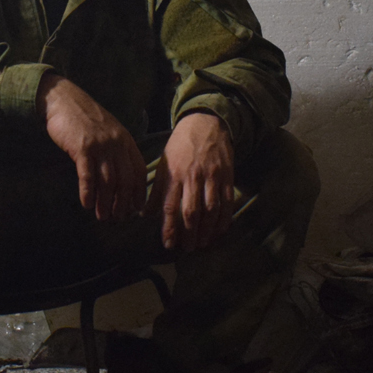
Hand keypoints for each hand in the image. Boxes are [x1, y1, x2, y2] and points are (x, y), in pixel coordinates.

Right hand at [39, 74, 146, 221]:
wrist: (64, 100)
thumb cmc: (85, 119)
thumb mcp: (109, 132)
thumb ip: (118, 150)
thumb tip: (121, 178)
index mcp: (126, 141)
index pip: (139, 171)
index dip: (139, 192)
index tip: (136, 209)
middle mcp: (117, 144)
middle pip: (125, 180)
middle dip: (122, 203)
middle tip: (116, 218)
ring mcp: (100, 146)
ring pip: (107, 181)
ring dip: (105, 202)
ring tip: (101, 216)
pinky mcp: (82, 147)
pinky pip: (87, 175)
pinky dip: (88, 192)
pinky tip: (86, 204)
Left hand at [149, 112, 233, 252]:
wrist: (207, 123)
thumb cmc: (181, 145)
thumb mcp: (164, 163)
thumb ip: (156, 190)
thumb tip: (145, 214)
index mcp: (174, 174)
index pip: (170, 206)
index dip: (169, 227)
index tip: (168, 243)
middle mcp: (193, 177)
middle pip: (191, 211)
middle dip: (189, 234)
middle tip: (188, 248)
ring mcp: (212, 177)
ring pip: (210, 209)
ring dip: (207, 230)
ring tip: (202, 243)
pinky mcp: (226, 176)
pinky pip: (226, 202)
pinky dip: (224, 219)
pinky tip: (220, 230)